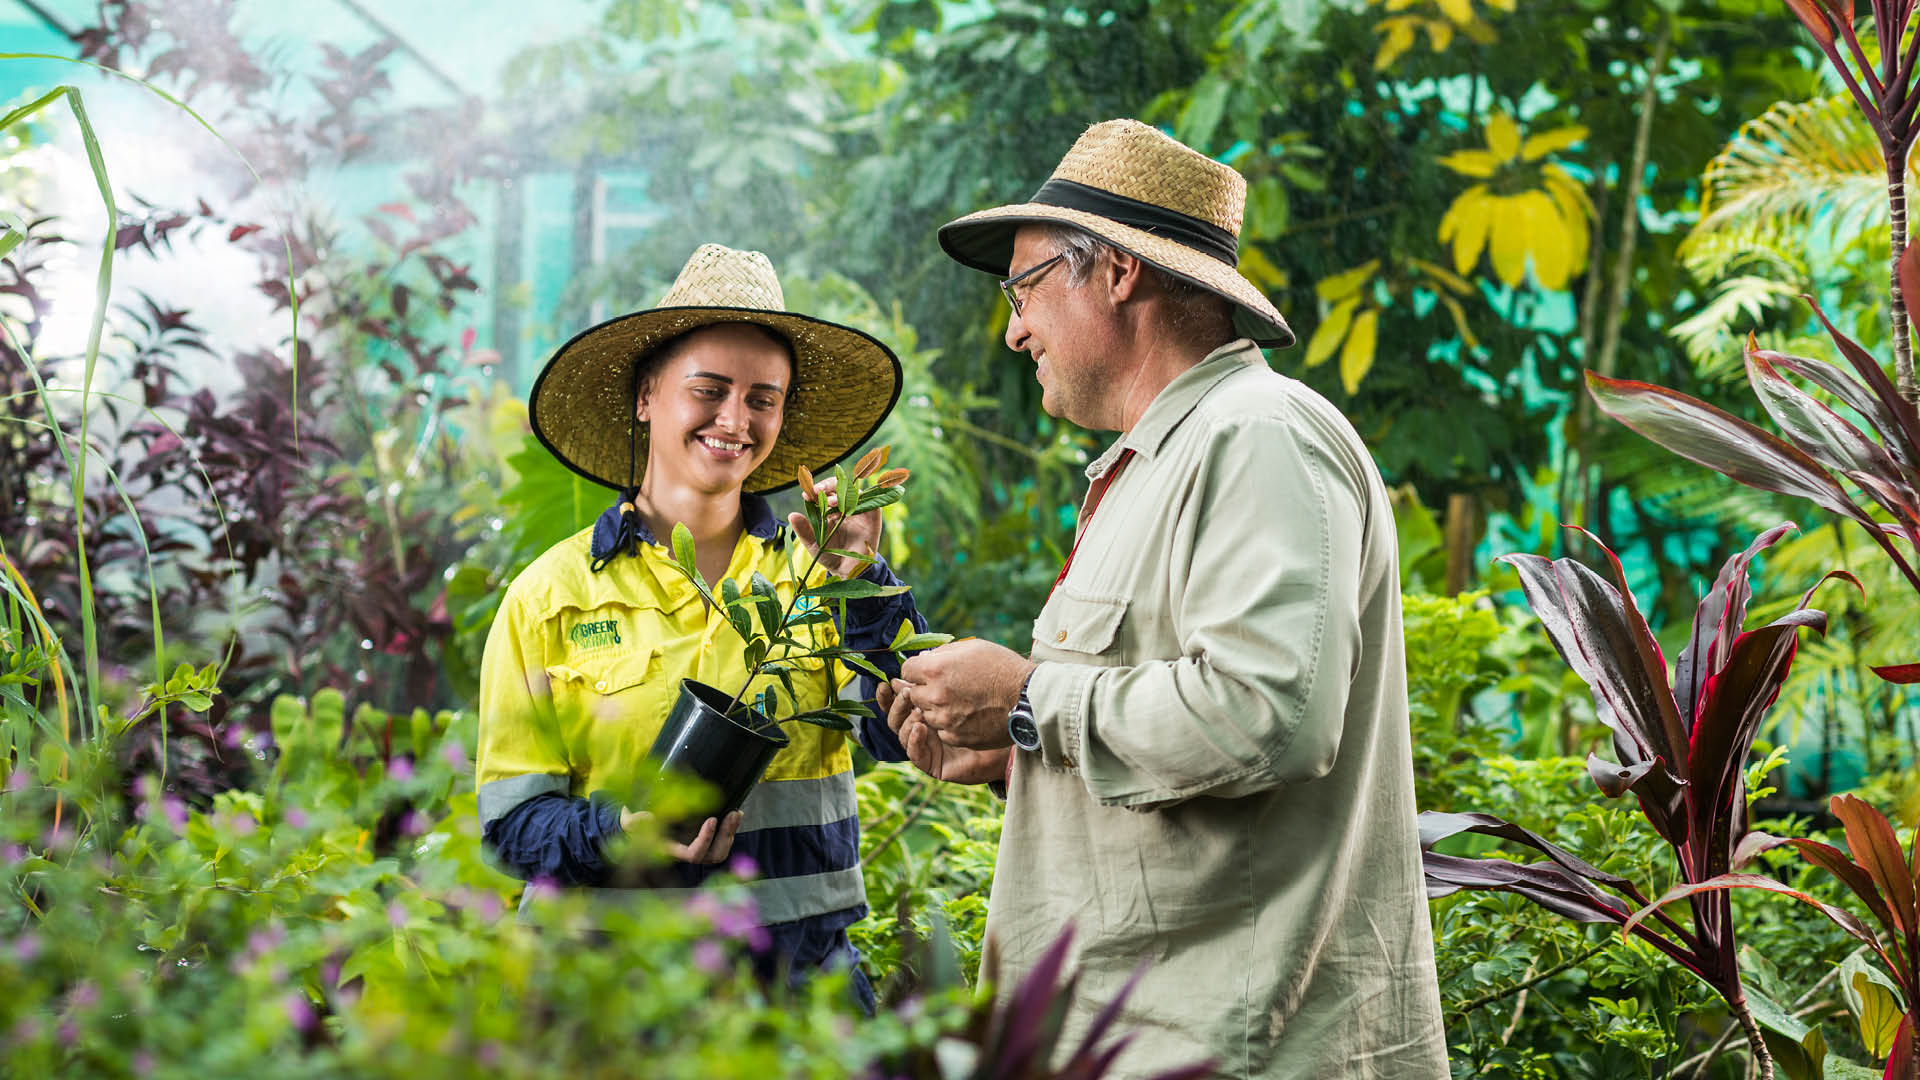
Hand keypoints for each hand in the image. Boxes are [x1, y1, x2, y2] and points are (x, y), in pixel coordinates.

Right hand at [621, 808, 743, 863]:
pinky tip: (737, 813)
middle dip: (725, 836)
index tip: (711, 819)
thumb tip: (648, 819)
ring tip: (736, 813)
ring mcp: (697, 847)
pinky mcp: (704, 838)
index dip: (705, 840)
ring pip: (720, 851)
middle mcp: (687, 852)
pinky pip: (722, 841)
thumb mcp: (631, 822)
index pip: (693, 854)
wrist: (639, 823)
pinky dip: (731, 829)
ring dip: (731, 832)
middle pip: (713, 856)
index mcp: (672, 851)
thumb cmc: (635, 824)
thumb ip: (635, 822)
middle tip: (732, 814)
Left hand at [787, 477, 881, 578]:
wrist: (847, 571)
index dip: (815, 490)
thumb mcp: (814, 543)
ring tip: (831, 501)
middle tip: (818, 490)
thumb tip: (791, 515)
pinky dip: (862, 500)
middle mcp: (844, 508)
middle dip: (827, 485)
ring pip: (854, 492)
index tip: (807, 493)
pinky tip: (850, 504)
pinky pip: (872, 504)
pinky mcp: (873, 519)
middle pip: (839, 486)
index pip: (823, 493)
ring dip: (842, 492)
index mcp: (829, 510)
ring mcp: (859, 512)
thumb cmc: (830, 555)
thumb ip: (803, 530)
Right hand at [879, 679, 1009, 784]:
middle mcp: (924, 725)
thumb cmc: (991, 702)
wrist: (1014, 727)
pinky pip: (916, 755)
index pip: (899, 700)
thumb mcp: (961, 683)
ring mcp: (928, 745)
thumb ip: (941, 674)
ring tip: (918, 711)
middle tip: (905, 694)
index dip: (890, 693)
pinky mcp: (934, 763)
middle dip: (895, 705)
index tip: (888, 683)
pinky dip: (914, 742)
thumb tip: (917, 662)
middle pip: (896, 716)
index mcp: (927, 706)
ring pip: (902, 735)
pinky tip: (921, 728)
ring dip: (905, 721)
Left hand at [896, 639, 1036, 750]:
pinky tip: (968, 715)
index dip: (917, 669)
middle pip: (913, 694)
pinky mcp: (955, 737)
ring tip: (961, 702)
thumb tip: (924, 659)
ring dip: (937, 708)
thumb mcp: (973, 648)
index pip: (907, 669)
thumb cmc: (1003, 668)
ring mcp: (944, 719)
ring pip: (926, 714)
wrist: (1028, 699)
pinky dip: (950, 724)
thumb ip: (943, 653)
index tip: (928, 671)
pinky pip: (941, 730)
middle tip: (947, 687)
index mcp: (936, 669)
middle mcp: (935, 695)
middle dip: (925, 689)